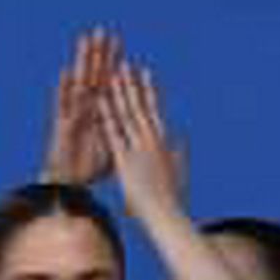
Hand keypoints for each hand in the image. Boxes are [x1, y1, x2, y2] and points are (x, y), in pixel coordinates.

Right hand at [41, 28, 119, 185]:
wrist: (70, 183)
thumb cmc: (91, 167)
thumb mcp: (119, 149)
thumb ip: (131, 136)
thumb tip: (153, 132)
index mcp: (102, 113)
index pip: (111, 84)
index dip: (116, 66)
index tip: (123, 47)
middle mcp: (88, 109)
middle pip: (95, 76)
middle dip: (100, 55)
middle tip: (104, 31)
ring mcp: (75, 113)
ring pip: (80, 81)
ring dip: (83, 61)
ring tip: (85, 40)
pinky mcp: (62, 123)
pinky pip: (63, 103)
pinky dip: (64, 88)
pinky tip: (66, 71)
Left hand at [96, 64, 188, 223]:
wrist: (166, 216)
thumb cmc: (172, 199)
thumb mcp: (177, 171)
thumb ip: (178, 153)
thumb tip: (181, 140)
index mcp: (163, 143)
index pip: (155, 111)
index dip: (148, 91)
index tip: (145, 72)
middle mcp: (152, 141)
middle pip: (140, 107)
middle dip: (131, 84)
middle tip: (124, 63)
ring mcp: (139, 148)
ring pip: (126, 114)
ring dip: (118, 92)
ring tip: (111, 72)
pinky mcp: (125, 159)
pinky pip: (112, 132)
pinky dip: (105, 114)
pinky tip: (99, 99)